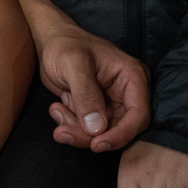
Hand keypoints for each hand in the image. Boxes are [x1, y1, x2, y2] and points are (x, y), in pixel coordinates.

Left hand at [38, 26, 150, 150]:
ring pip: (102, 133)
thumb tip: (97, 128)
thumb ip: (86, 94)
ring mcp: (113, 103)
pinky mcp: (98, 110)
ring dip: (76, 129)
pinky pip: (89, 129)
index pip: (138, 116)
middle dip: (89, 135)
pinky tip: (57, 107)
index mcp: (132, 76)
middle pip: (119, 129)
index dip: (120, 135)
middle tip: (62, 132)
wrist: (50, 42)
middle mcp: (127, 92)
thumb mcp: (73, 64)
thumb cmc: (64, 45)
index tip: (96, 145)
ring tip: (56, 110)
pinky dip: (72, 125)